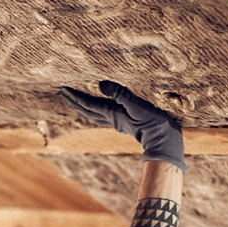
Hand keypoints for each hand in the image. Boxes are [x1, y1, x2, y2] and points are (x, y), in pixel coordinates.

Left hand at [61, 80, 186, 172]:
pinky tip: (99, 108)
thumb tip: (100, 85)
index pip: (88, 104)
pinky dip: (96, 109)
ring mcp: (118, 122)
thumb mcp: (137, 106)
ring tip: (76, 99)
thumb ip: (120, 95)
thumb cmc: (154, 123)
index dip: (75, 96)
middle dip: (74, 101)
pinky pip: (104, 115)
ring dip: (83, 106)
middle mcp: (111, 118)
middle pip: (87, 110)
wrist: (165, 141)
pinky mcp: (125, 123)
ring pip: (94, 114)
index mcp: (112, 113)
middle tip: (63, 92)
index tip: (62, 89)